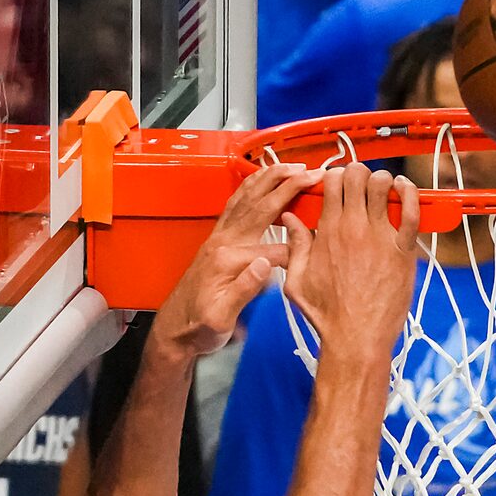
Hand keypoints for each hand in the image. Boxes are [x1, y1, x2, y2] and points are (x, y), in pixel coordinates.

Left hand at [152, 165, 317, 356]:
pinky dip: (251, 187)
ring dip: (269, 178)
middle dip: (287, 186)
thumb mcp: (222, 319)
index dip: (298, 249)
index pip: (275, 249)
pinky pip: (235, 204)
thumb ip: (244, 289)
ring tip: (290, 166)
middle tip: (311, 172)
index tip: (320, 245)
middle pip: (260, 206)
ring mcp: (219, 237)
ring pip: (247, 198)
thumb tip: (267, 263)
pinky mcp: (216, 239)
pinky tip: (260, 180)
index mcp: (229, 260)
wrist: (175, 329)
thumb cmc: (200, 328)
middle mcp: (224, 241)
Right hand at [281, 165, 419, 365]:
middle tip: (360, 186)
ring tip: (382, 191)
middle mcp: (354, 228)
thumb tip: (290, 220)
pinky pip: (411, 211)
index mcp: (328, 231)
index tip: (338, 187)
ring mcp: (381, 237)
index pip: (332, 181)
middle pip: (357, 176)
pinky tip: (405, 191)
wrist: (355, 339)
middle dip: (357, 174)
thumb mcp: (296, 281)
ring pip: (384, 185)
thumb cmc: (328, 316)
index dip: (335, 177)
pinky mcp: (403, 251)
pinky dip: (410, 194)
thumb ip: (294, 246)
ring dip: (383, 181)